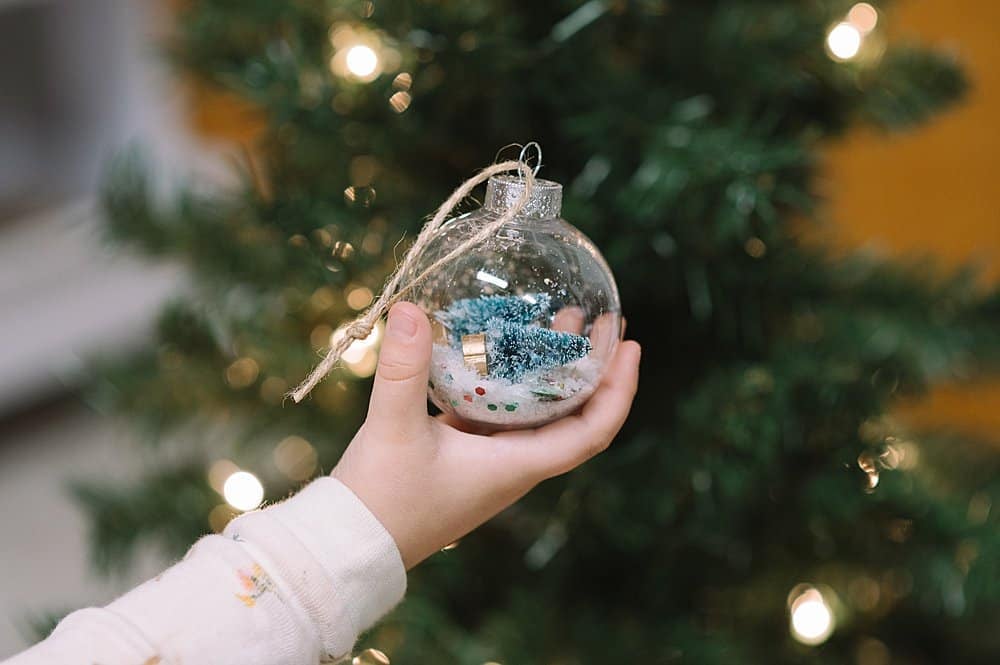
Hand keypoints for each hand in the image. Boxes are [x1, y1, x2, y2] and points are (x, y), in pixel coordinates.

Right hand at [331, 302, 640, 568]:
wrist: (350, 545)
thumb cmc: (380, 499)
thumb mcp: (393, 429)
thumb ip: (403, 368)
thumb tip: (407, 308)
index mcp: (516, 465)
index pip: (592, 431)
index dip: (618, 389)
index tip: (630, 344)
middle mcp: (512, 464)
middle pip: (571, 414)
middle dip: (589, 367)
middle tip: (596, 320)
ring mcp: (488, 461)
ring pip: (535, 411)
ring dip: (549, 370)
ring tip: (554, 322)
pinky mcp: (461, 457)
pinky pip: (500, 414)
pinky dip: (507, 381)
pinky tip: (493, 350)